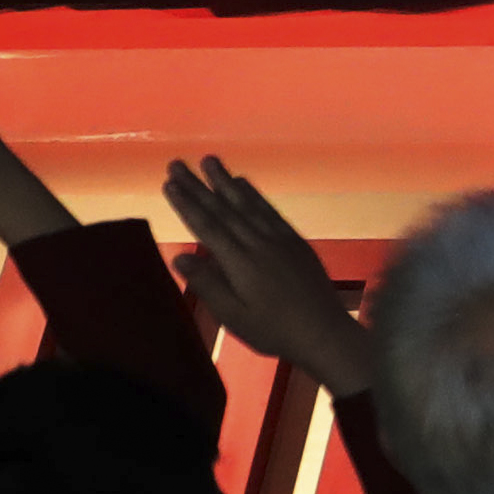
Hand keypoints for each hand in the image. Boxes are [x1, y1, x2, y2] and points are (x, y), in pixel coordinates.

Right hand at [164, 159, 371, 393]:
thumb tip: (179, 256)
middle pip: (223, 209)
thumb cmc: (274, 331)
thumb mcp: (234, 316)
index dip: (186, 203)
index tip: (169, 183)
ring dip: (226, 181)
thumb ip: (208, 284)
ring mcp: (280, 240)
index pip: (207, 226)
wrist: (325, 333)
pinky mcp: (296, 242)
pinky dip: (254, 194)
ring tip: (210, 160)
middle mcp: (259, 244)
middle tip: (177, 163)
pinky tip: (244, 183)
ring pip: (247, 204)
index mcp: (240, 263)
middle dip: (198, 185)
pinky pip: (270, 211)